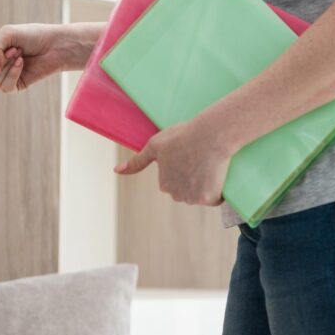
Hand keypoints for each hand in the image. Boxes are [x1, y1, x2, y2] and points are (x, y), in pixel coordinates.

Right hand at [0, 22, 101, 91]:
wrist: (55, 45)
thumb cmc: (32, 35)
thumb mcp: (6, 34)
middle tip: (11, 51)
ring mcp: (2, 80)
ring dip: (6, 66)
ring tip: (19, 55)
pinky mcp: (14, 88)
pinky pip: (4, 86)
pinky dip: (13, 73)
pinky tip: (23, 64)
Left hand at [114, 116, 232, 205]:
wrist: (211, 135)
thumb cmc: (182, 136)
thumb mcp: (155, 146)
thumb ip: (137, 161)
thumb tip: (116, 171)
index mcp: (164, 184)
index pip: (176, 182)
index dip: (184, 168)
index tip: (188, 156)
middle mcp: (176, 195)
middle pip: (188, 190)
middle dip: (194, 179)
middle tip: (200, 159)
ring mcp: (193, 198)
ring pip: (201, 195)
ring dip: (206, 185)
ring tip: (208, 165)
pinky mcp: (209, 198)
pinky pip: (215, 199)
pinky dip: (218, 190)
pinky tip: (216, 174)